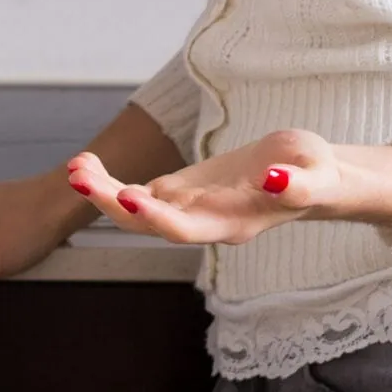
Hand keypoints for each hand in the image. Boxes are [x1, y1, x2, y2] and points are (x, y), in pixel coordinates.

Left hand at [67, 129, 391, 243]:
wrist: (310, 175)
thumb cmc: (318, 175)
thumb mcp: (317, 173)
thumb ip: (298, 184)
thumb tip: (276, 180)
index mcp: (232, 224)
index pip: (187, 229)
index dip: (158, 218)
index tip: (130, 199)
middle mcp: (203, 222)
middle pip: (148, 223)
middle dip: (111, 203)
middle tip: (77, 176)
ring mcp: (187, 208)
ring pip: (135, 209)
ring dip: (100, 191)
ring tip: (73, 165)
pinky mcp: (180, 191)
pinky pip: (136, 192)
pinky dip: (109, 180)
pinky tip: (85, 162)